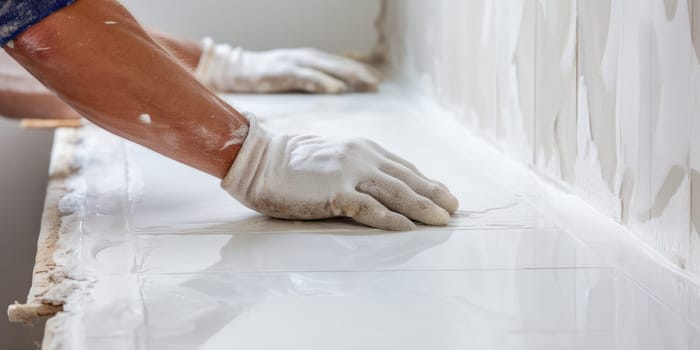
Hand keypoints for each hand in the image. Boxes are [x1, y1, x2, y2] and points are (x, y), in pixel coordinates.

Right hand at [194, 38, 378, 93]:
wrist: (235, 70)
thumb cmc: (266, 77)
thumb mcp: (294, 79)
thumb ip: (313, 84)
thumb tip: (337, 95)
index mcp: (310, 60)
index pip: (341, 65)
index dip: (360, 72)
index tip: (377, 82)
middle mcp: (305, 57)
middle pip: (339, 64)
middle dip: (360, 73)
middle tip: (377, 84)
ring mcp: (294, 62)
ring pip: (328, 68)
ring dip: (349, 76)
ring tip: (366, 84)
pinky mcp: (282, 71)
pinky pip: (307, 77)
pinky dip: (324, 82)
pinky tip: (337, 90)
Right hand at [221, 114, 458, 230]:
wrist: (259, 159)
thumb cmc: (291, 162)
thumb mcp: (333, 157)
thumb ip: (357, 168)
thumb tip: (377, 188)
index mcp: (363, 149)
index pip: (403, 168)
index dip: (426, 182)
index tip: (443, 194)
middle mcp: (362, 158)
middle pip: (408, 179)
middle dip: (435, 194)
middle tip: (455, 209)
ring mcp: (349, 174)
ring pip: (396, 193)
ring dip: (424, 207)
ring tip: (443, 220)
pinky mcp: (335, 192)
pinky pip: (370, 209)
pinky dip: (391, 219)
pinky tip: (407, 228)